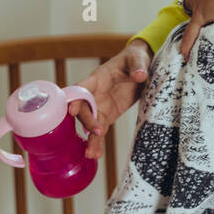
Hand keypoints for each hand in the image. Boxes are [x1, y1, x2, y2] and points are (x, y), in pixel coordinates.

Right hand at [70, 39, 152, 159]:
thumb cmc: (134, 58)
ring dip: (90, 137)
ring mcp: (100, 106)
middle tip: (96, 132)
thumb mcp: (138, 59)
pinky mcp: (109, 115)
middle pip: (84, 109)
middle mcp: (95, 93)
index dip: (76, 98)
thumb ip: (138, 66)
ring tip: (91, 153)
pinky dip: (98, 141)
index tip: (73, 110)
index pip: (82, 88)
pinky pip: (100, 129)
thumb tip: (140, 75)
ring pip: (90, 123)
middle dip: (87, 121)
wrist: (140, 66)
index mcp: (98, 78)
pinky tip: (96, 154)